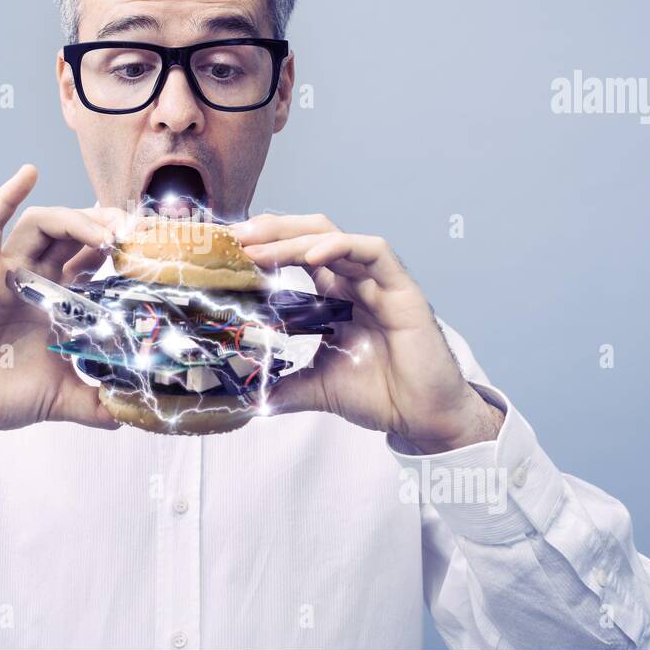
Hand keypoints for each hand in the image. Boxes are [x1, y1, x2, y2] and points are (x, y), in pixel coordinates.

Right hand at [0, 165, 127, 442]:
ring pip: (42, 224)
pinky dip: (7, 196)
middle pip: (73, 234)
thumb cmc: (1, 397)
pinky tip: (29, 174)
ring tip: (104, 232)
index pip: (93, 260)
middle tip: (133, 231)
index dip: (119, 249)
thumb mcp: (64, 399)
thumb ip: (99, 404)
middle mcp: (34, 280)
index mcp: (57, 301)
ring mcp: (6, 272)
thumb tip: (134, 415)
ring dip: (75, 219)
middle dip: (105, 225)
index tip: (149, 248)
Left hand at [231, 214, 502, 453]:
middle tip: (233, 237)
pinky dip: (342, 246)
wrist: (423, 418)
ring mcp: (377, 282)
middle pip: (309, 234)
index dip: (262, 246)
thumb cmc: (381, 396)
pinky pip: (373, 252)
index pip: (294, 254)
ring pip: (333, 237)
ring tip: (257, 246)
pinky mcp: (402, 289)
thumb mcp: (316, 388)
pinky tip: (314, 254)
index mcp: (333, 296)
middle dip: (270, 231)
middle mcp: (353, 281)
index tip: (226, 251)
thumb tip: (246, 398)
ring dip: (293, 237)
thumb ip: (283, 386)